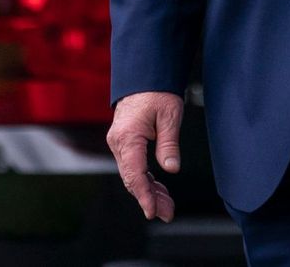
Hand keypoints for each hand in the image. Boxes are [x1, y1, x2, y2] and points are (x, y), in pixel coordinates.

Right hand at [106, 90, 183, 221]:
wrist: (144, 75)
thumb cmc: (157, 91)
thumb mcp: (170, 115)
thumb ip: (169, 144)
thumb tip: (171, 169)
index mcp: (127, 137)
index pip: (134, 174)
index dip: (144, 195)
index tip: (152, 211)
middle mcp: (118, 143)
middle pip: (132, 178)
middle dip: (149, 198)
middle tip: (167, 213)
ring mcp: (120, 143)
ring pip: (133, 174)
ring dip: (149, 191)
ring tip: (167, 206)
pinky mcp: (125, 142)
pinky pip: (134, 166)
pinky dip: (146, 179)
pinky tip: (159, 190)